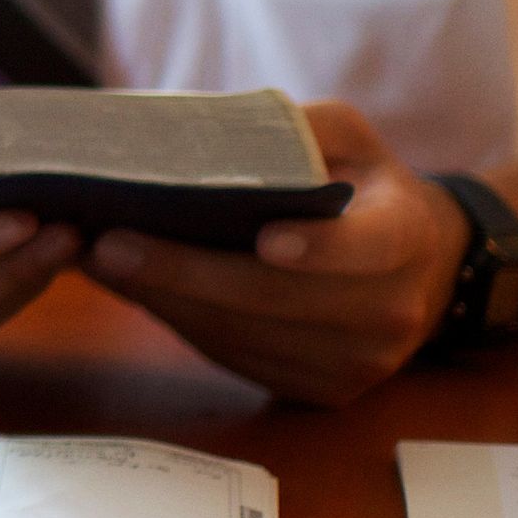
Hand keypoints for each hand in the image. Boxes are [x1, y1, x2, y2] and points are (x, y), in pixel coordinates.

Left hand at [81, 101, 461, 403]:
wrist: (418, 267)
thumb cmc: (364, 186)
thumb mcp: (348, 138)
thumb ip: (296, 127)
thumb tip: (202, 130)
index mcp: (406, 237)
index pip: (370, 247)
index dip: (321, 248)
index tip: (265, 240)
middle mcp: (390, 310)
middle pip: (279, 300)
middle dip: (187, 273)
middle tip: (110, 243)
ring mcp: (357, 362)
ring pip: (245, 336)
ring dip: (166, 300)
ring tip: (99, 260)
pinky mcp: (321, 390)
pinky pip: (237, 358)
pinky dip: (181, 323)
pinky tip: (135, 288)